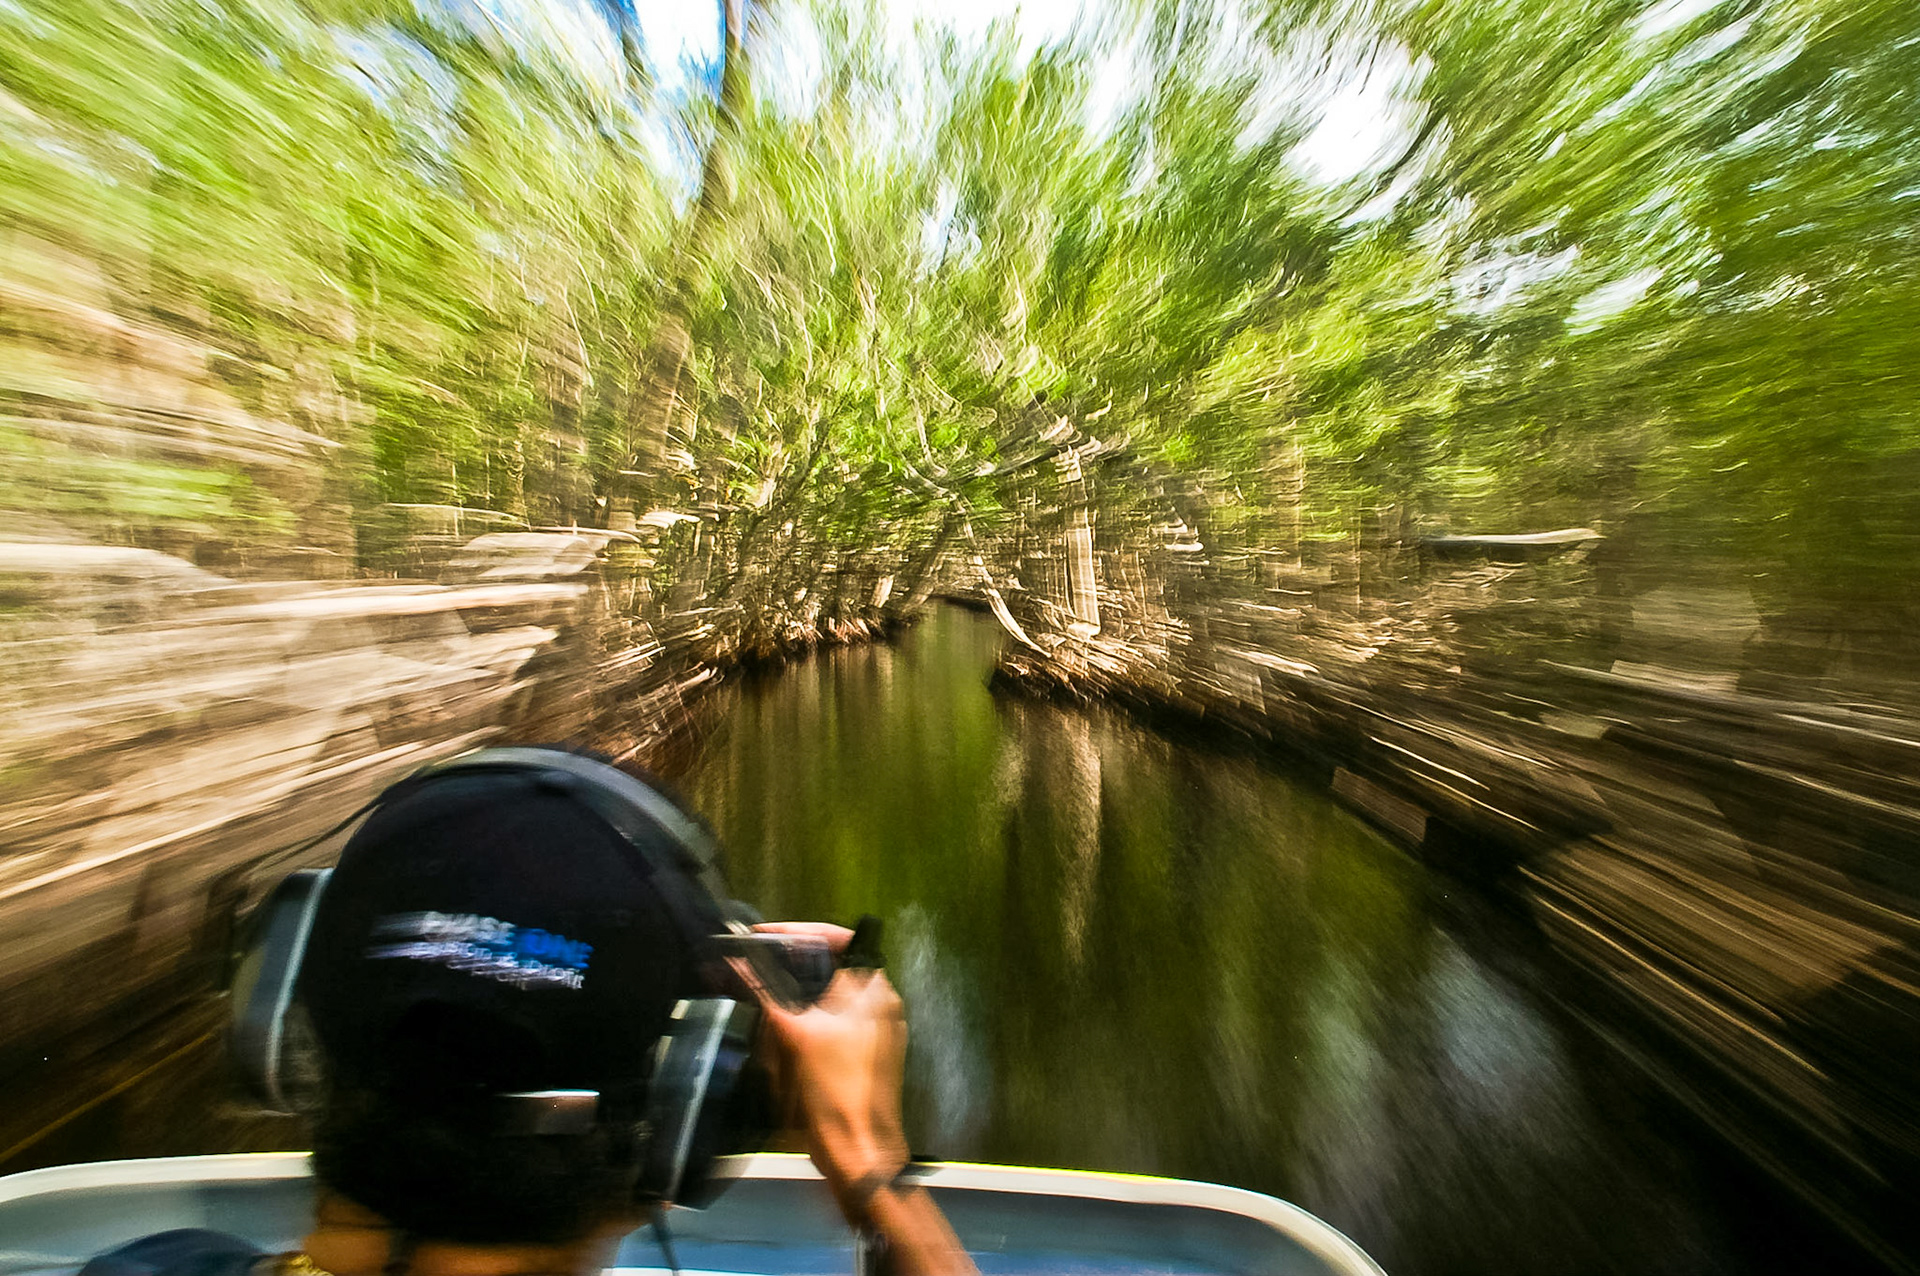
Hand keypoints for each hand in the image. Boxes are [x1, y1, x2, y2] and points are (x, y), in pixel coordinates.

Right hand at [746, 923, 976, 1273]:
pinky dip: (804, 1021)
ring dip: (795, 997)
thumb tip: (736, 961)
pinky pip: (831, 1024)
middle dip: (792, 967)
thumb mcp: (796, 1035)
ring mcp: (875, 1030)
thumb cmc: (835, 1088)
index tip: (764, 935)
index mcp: (874, 989)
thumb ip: (766, 992)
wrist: (859, 1150)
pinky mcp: (863, 1053)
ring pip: (828, 997)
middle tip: (754, 964)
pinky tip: (779, 1029)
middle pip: (832, 967)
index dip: (800, 933)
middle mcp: (880, 1003)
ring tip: (761, 995)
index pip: (841, 938)